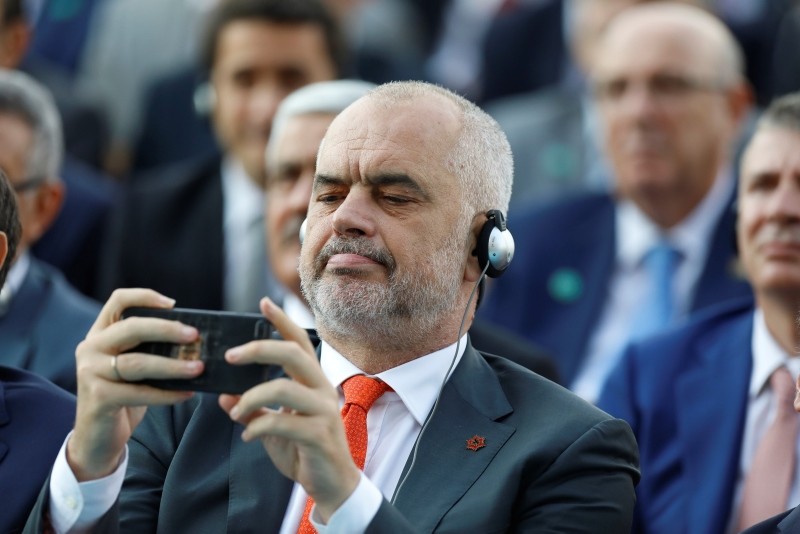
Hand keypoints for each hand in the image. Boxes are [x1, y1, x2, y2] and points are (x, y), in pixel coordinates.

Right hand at [67, 289, 204, 480]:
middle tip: (195, 336)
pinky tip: (187, 394)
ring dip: (173, 365)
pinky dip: (167, 393)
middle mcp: (90, 348)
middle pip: (131, 328)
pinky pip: (139, 392)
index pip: (118, 301)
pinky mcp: (97, 397)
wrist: (97, 438)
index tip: (173, 304)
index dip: (146, 297)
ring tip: (198, 368)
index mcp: (100, 333)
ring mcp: (90, 372)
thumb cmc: (124, 396)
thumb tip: (194, 338)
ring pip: (137, 363)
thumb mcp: (133, 366)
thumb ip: (151, 348)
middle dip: (166, 329)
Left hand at [219, 298, 359, 522]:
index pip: (299, 342)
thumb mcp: (274, 427)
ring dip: (251, 397)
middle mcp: (321, 389)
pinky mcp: (318, 434)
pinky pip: (282, 422)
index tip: (263, 302)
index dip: (282, 321)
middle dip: (260, 348)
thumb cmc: (304, 450)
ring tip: (235, 410)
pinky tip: (247, 435)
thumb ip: (253, 409)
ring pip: (284, 388)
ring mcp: (323, 411)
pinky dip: (258, 426)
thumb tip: (224, 397)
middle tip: (231, 355)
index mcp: (313, 382)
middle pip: (293, 354)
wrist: (332, 485)